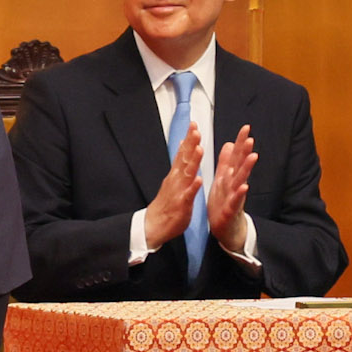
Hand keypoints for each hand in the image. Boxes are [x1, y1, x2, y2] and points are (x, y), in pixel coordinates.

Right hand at [142, 125, 203, 252]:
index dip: (188, 139)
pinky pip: (189, 195)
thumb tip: (183, 148)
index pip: (182, 153)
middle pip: (184, 158)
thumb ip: (180, 165)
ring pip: (187, 173)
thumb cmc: (166, 206)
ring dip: (193, 161)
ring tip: (199, 148)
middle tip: (195, 129)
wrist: (153, 226)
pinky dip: (193, 187)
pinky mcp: (182, 204)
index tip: (193, 125)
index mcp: (176, 175)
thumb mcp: (174, 182)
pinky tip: (198, 179)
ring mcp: (178, 191)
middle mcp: (176, 180)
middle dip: (190, 144)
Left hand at [207, 125, 257, 248]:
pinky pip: (235, 201)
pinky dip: (239, 194)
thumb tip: (229, 143)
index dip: (241, 142)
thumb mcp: (222, 179)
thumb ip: (226, 162)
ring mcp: (234, 197)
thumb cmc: (224, 202)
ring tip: (253, 156)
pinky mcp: (231, 210)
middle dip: (245, 152)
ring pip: (241, 181)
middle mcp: (234, 184)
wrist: (226, 228)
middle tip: (251, 138)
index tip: (246, 127)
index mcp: (230, 176)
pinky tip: (245, 187)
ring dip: (247, 169)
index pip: (236, 156)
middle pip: (241, 165)